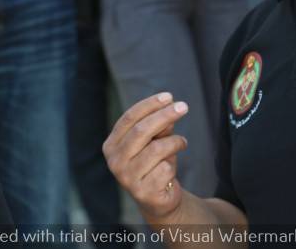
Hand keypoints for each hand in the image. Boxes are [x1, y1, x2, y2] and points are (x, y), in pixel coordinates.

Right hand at [103, 93, 189, 221]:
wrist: (158, 198)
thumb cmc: (155, 162)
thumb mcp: (156, 140)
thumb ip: (160, 126)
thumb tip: (170, 108)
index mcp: (112, 145)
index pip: (129, 118)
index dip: (150, 105)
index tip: (169, 96)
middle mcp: (114, 161)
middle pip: (141, 130)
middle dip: (164, 115)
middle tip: (184, 106)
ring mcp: (127, 178)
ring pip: (156, 149)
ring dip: (175, 142)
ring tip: (182, 143)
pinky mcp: (143, 192)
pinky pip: (165, 169)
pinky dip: (173, 165)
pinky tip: (172, 170)